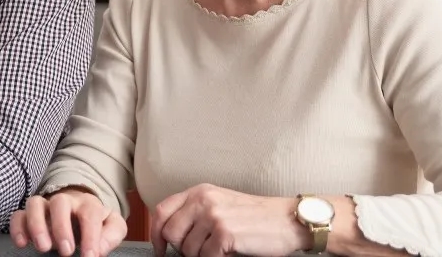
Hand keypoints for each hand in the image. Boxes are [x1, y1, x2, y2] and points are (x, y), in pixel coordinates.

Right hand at [10, 189, 127, 256]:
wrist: (79, 210)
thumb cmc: (95, 221)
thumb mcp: (112, 226)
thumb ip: (112, 234)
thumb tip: (99, 247)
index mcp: (88, 204)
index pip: (90, 214)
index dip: (90, 236)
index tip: (90, 256)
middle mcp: (65, 201)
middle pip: (59, 203)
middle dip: (61, 227)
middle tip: (66, 251)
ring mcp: (45, 206)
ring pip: (35, 204)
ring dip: (37, 225)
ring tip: (43, 247)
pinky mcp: (29, 215)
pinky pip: (18, 215)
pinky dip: (18, 227)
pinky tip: (22, 243)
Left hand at [150, 184, 303, 256]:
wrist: (286, 219)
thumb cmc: (255, 215)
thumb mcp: (220, 203)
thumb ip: (195, 211)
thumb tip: (172, 233)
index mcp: (199, 191)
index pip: (161, 211)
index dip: (155, 233)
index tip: (159, 248)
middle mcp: (203, 200)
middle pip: (170, 233)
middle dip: (181, 248)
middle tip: (199, 252)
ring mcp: (213, 216)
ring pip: (187, 249)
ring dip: (201, 256)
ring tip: (219, 249)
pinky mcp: (224, 234)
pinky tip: (229, 251)